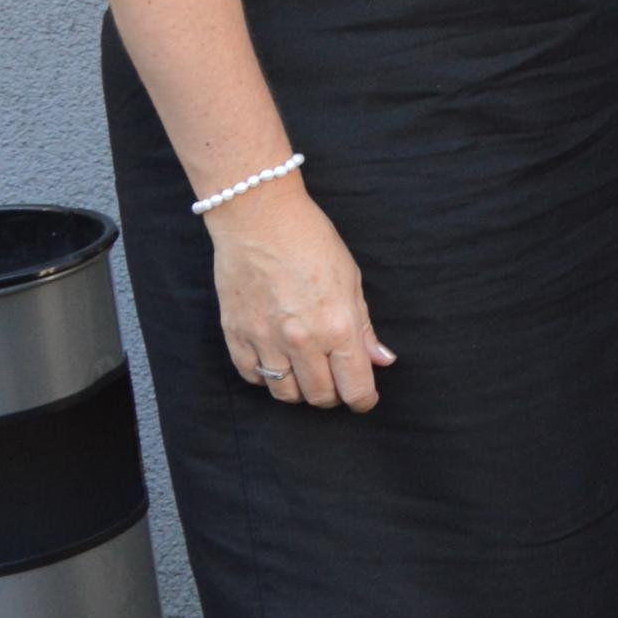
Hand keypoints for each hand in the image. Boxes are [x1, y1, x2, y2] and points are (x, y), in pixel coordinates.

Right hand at [208, 181, 395, 411]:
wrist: (259, 217)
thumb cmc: (311, 241)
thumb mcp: (351, 280)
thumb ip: (364, 327)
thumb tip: (381, 360)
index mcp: (337, 327)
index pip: (356, 388)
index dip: (364, 400)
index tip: (364, 397)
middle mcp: (302, 340)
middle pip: (320, 397)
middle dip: (334, 395)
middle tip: (336, 380)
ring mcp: (265, 340)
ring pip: (285, 394)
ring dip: (300, 389)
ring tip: (306, 370)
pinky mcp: (236, 334)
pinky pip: (252, 376)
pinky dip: (266, 376)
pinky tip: (277, 359)